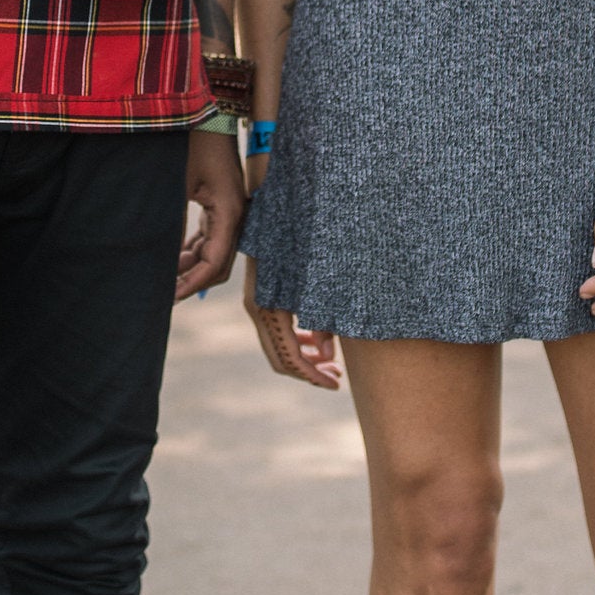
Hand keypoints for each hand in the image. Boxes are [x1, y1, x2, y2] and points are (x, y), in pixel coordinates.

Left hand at [176, 126, 244, 300]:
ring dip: (191, 266)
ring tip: (162, 277)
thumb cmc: (190, 142)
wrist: (205, 109)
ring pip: (214, 251)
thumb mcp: (175, 185)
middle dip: (192, 281)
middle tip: (163, 295)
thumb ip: (171, 225)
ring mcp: (231, 208)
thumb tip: (162, 263)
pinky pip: (211, 236)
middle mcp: (236, 214)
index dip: (191, 285)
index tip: (168, 298)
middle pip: (218, 264)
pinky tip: (172, 258)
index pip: (214, 264)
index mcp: (229, 212)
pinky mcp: (222, 202)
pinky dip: (193, 250)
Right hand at [243, 253, 342, 388]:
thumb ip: (324, 319)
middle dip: (309, 373)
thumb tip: (328, 355)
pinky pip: (277, 331)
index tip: (335, 384)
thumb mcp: (317, 282)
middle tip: (337, 378)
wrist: (276, 210)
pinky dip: (297, 342)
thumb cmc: (302, 244)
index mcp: (269, 309)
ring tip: (332, 364)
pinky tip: (318, 342)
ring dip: (304, 360)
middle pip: (281, 359)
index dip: (313, 376)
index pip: (290, 358)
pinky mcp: (263, 297)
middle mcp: (258, 310)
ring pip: (278, 347)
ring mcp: (258, 304)